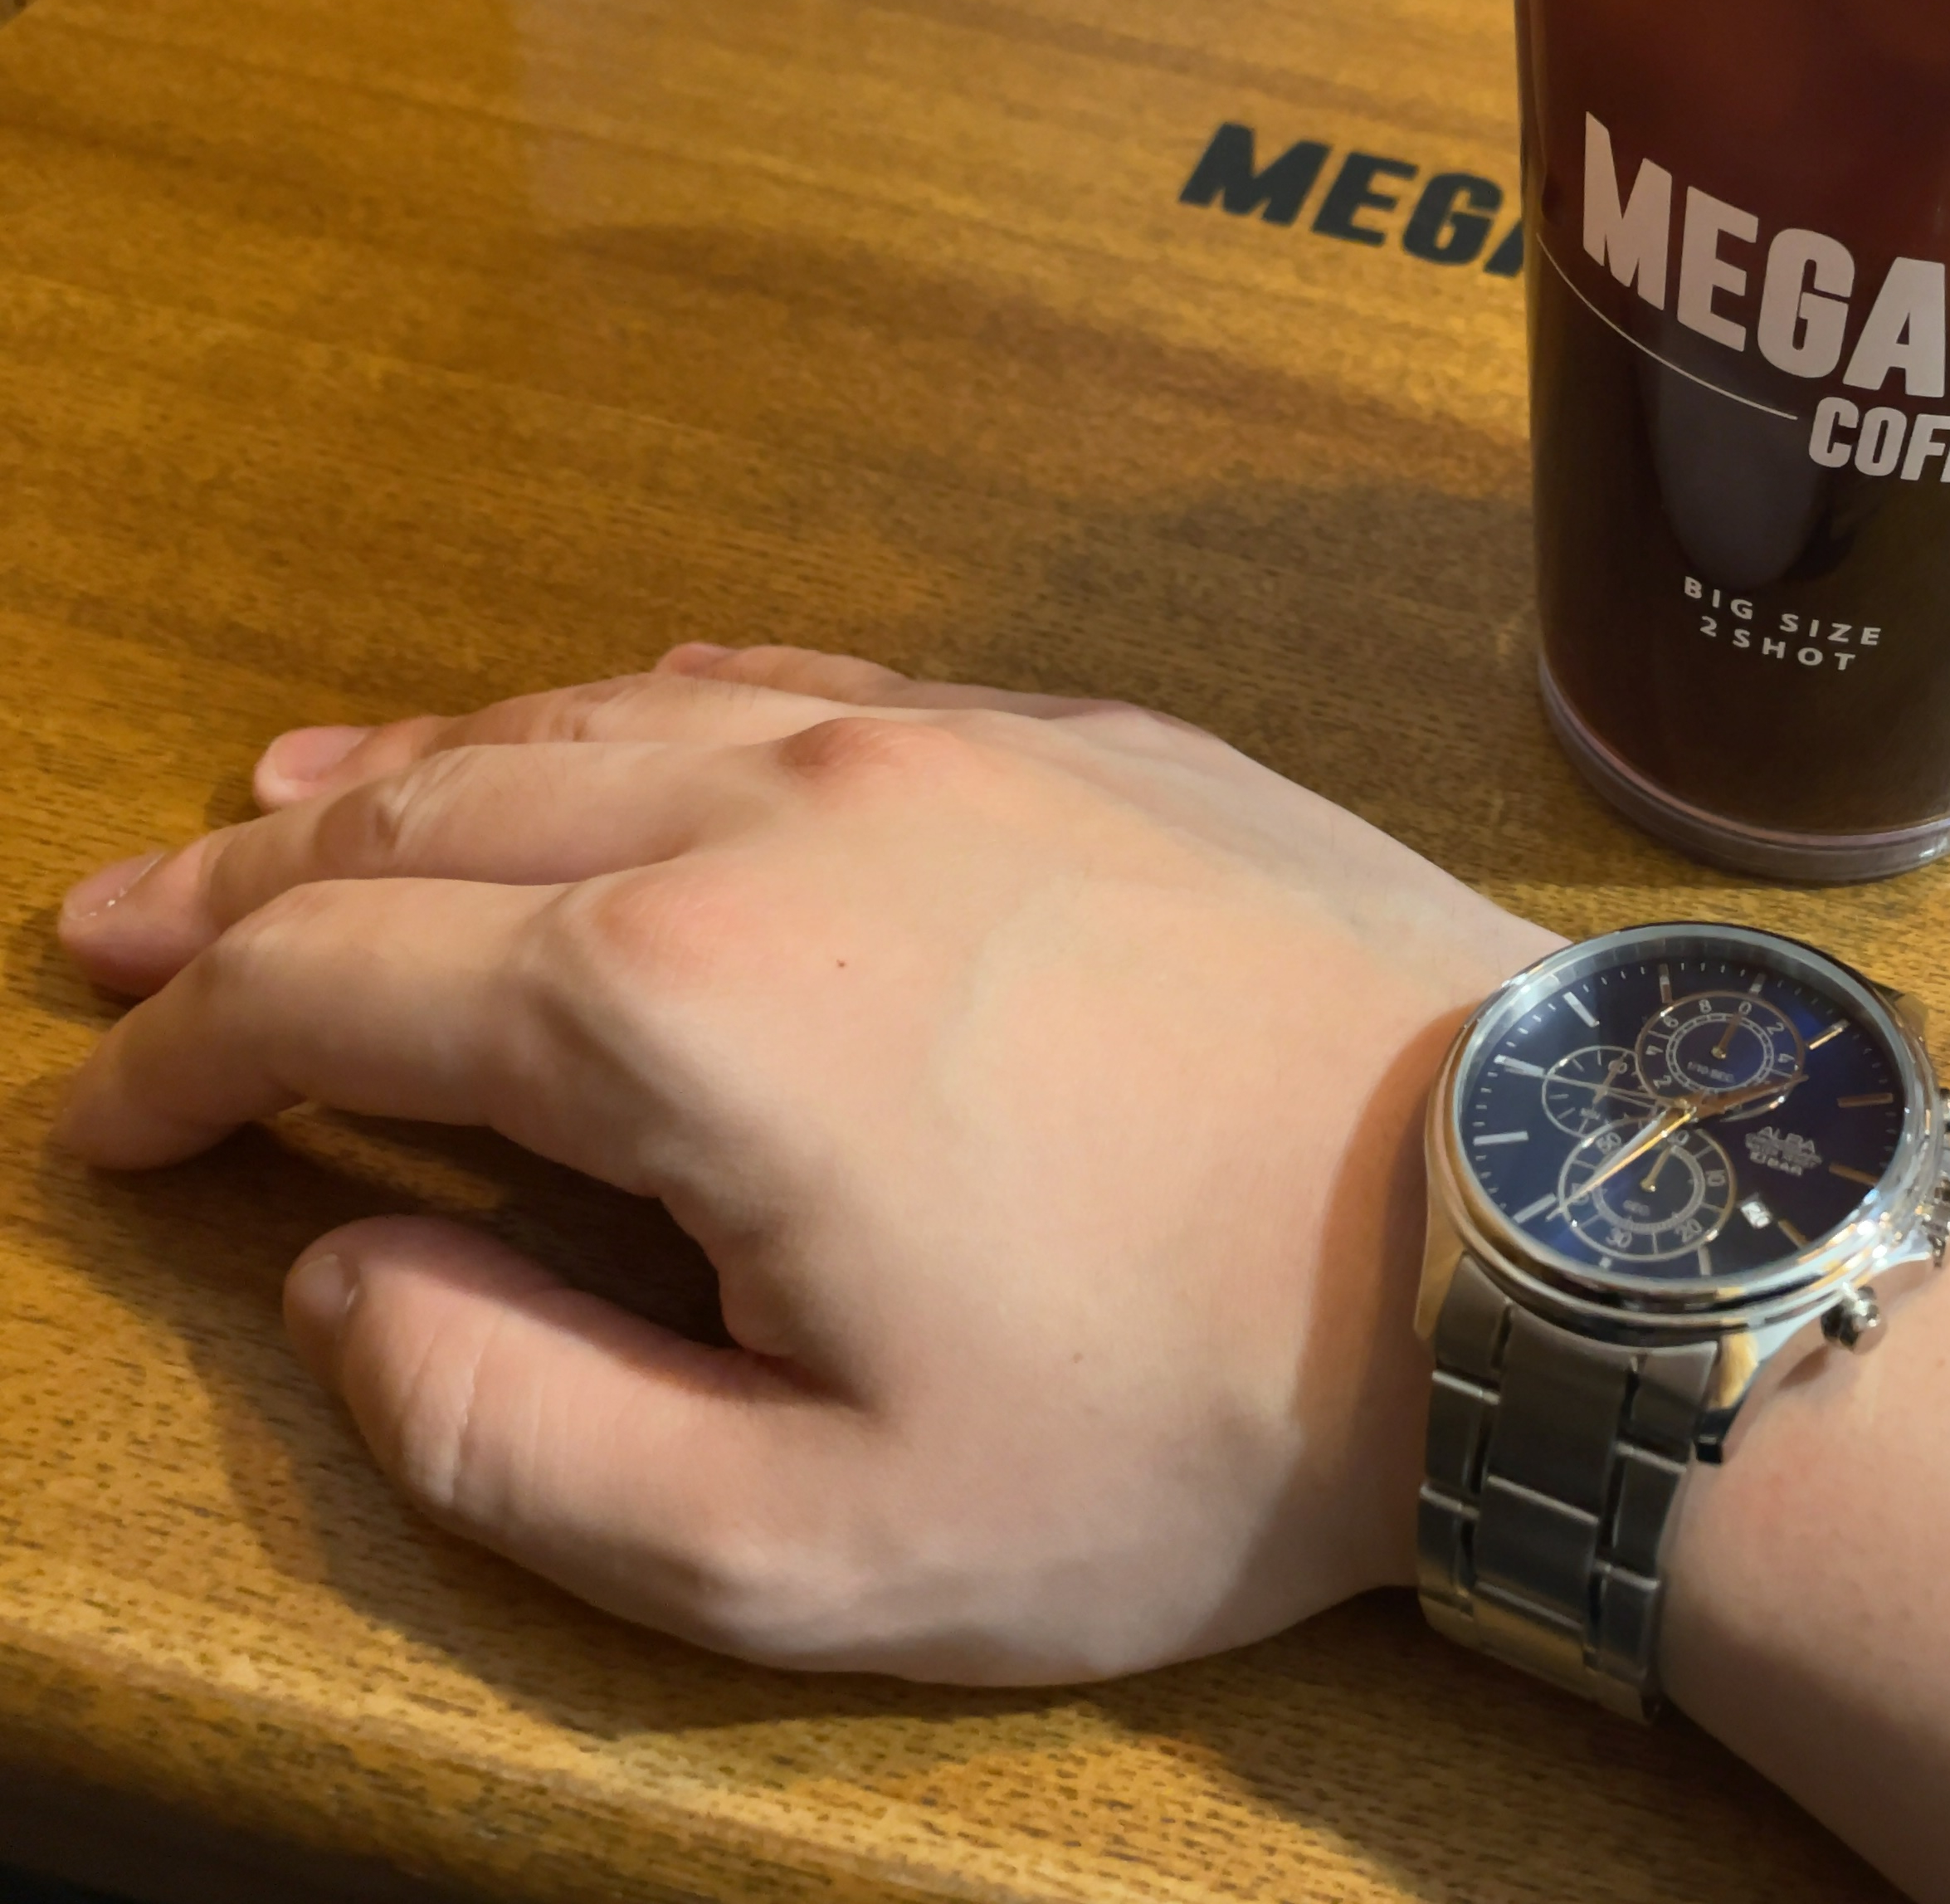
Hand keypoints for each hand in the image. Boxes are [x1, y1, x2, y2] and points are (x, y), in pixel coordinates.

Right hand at [51, 645, 1556, 1681]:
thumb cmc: (1193, 1418)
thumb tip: (348, 1288)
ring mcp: (951, 745)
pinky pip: (804, 680)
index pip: (332, 990)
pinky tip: (614, 717)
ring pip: (604, 719)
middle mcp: (782, 814)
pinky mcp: (1090, 735)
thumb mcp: (818, 1541)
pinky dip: (649, 705)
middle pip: (435, 816)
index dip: (187, 1059)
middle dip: (254, 883)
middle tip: (127, 928)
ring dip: (426, 770)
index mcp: (677, 1004)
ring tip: (301, 800)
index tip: (107, 1125)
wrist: (1535, 1239)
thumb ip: (517, 1432)